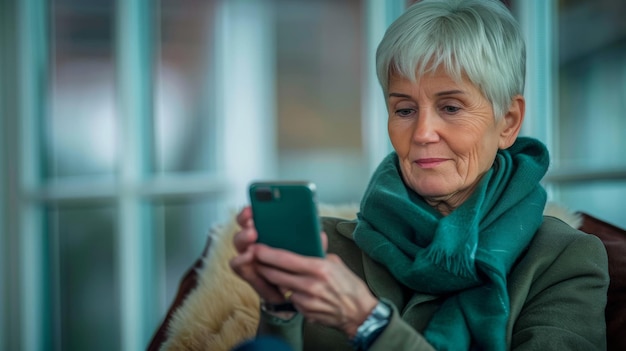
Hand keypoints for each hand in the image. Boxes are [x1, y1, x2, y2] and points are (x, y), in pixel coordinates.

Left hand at [229, 206, 377, 336]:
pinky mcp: (305, 312)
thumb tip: (310, 237)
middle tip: (254, 259)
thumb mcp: (335, 263)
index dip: (267, 253)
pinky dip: (291, 294)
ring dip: (275, 281)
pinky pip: (291, 300)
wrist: (359, 313)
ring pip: (281, 288)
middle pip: (276, 275)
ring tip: (273, 272)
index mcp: (319, 268)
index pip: (286, 259)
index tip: (256, 248)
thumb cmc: (349, 285)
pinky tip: (298, 291)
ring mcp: (307, 301)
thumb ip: (318, 252)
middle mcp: (311, 285)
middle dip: (262, 266)